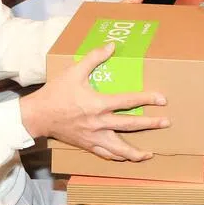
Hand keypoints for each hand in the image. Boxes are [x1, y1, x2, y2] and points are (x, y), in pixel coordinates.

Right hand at [21, 44, 168, 160]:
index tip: (162, 99)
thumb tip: (112, 46)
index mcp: (98, 104)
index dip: (147, 99)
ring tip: (149, 154)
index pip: (128, 101)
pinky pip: (105, 154)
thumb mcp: (74, 71)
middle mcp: (99, 123)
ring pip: (119, 148)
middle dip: (150, 125)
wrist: (37, 116)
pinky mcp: (86, 145)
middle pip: (130, 126)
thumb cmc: (56, 93)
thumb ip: (94, 58)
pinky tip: (126, 158)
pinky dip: (117, 157)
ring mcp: (93, 137)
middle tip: (166, 123)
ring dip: (136, 152)